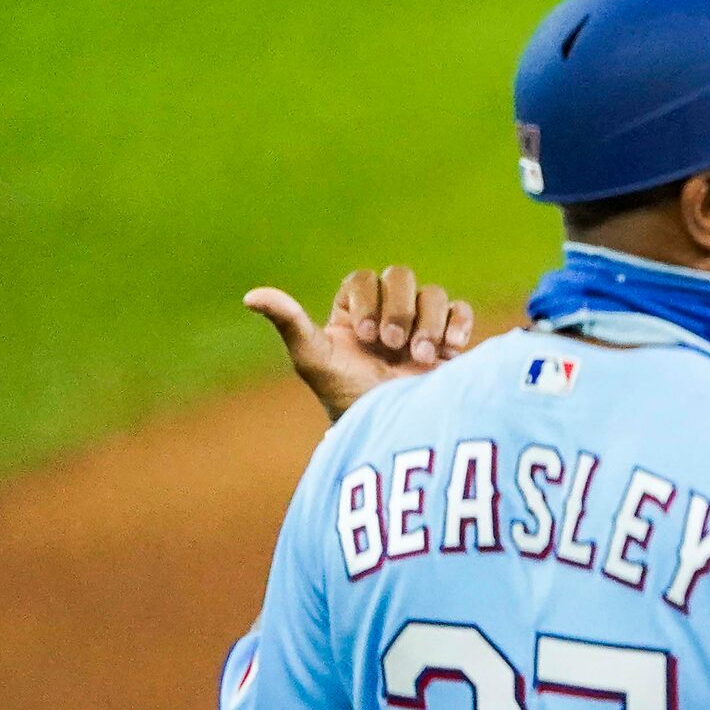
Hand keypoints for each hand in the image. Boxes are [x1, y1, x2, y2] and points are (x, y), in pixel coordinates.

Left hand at [245, 266, 474, 423]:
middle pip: (401, 277)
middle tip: (392, 345)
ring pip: (433, 293)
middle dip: (399, 310)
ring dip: (428, 323)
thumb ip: (289, 323)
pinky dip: (457, 325)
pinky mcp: (450, 341)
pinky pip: (460, 310)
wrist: (394, 432)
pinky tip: (448, 352)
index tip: (366, 336)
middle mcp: (388, 314)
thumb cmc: (348, 398)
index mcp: (353, 313)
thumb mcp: (315, 360)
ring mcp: (421, 326)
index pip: (363, 279)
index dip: (368, 299)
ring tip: (422, 359)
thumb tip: (249, 296)